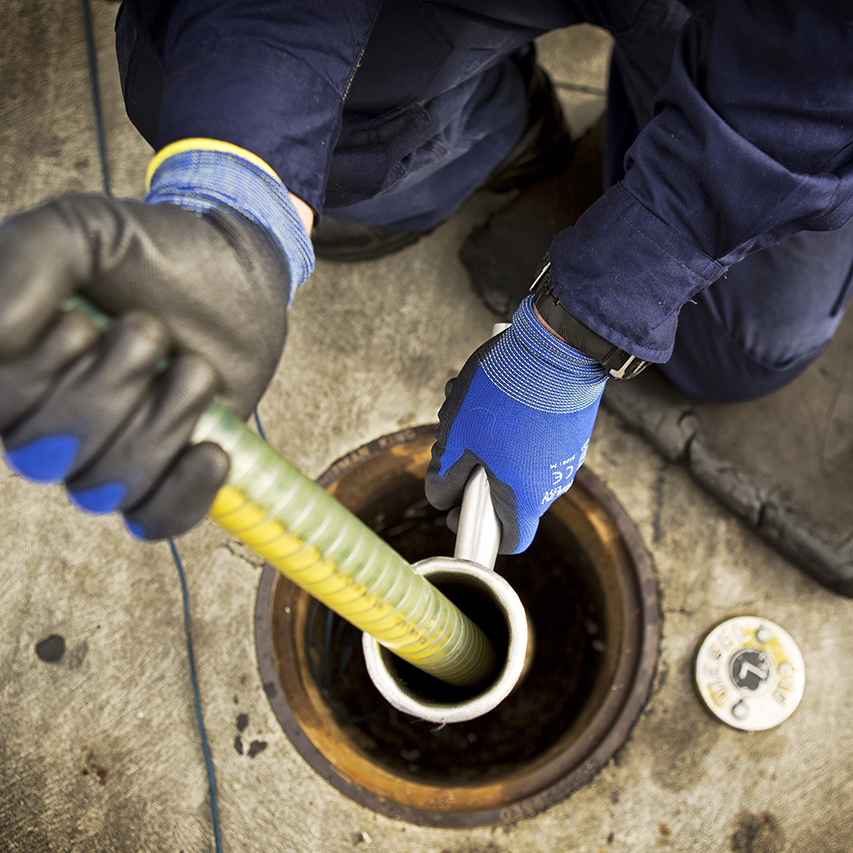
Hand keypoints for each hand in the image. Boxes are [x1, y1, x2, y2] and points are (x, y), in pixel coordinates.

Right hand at [0, 142, 313, 538]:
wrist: (236, 274)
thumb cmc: (155, 252)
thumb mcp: (83, 229)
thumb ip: (27, 261)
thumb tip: (0, 339)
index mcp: (13, 370)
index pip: (2, 411)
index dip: (42, 379)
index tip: (82, 325)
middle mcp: (49, 421)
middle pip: (49, 458)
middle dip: (115, 387)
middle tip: (151, 331)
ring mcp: (108, 452)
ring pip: (106, 487)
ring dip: (165, 420)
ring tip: (194, 368)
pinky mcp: (165, 473)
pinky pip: (154, 520)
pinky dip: (184, 492)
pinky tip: (212, 451)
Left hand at [425, 296, 606, 553]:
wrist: (558, 345)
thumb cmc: (503, 394)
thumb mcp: (457, 436)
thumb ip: (445, 476)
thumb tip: (442, 495)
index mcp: (525, 496)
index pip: (509, 539)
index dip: (476, 530)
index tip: (457, 510)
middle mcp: (553, 482)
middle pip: (506, 493)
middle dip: (473, 469)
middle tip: (455, 438)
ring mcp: (567, 455)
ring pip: (516, 460)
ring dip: (488, 440)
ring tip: (469, 403)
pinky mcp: (572, 428)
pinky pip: (534, 439)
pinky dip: (511, 424)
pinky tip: (493, 392)